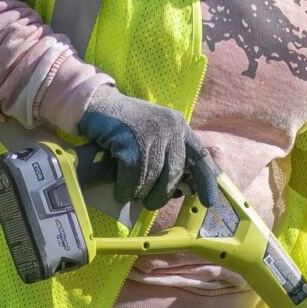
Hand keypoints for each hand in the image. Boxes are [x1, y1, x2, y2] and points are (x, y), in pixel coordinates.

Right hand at [76, 86, 220, 212]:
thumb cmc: (128, 125)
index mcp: (180, 127)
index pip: (200, 157)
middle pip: (174, 174)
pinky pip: (132, 178)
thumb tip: (185, 188)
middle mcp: (170, 129)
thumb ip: (172, 152)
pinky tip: (121, 191)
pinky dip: (126, 189)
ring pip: (152, 179)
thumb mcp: (157, 132)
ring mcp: (150, 135)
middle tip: (151, 203)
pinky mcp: (130, 143)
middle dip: (162, 195)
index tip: (208, 201)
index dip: (207, 182)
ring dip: (140, 192)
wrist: (98, 104)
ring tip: (131, 194)